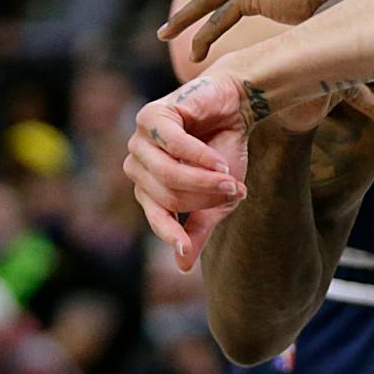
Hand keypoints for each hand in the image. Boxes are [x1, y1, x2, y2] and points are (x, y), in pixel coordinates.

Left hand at [128, 75, 254, 267]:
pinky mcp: (151, 116)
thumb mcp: (217, 197)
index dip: (171, 234)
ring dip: (205, 179)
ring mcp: (140, 140)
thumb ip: (199, 227)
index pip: (156, 216)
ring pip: (169, 175)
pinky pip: (175, 146)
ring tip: (231, 177)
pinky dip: (201, 156)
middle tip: (235, 189)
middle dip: (205, 197)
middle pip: (169, 196)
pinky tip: (219, 161)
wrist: (236, 106)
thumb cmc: (224, 150)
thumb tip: (183, 267)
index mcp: (148, 187)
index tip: (184, 250)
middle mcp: (137, 165)